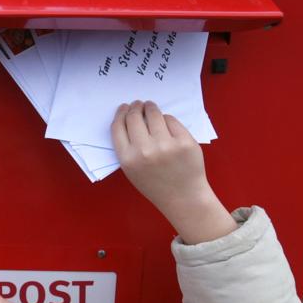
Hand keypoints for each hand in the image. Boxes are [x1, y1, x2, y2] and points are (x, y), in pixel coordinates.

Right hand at [111, 100, 236, 244]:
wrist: (183, 197)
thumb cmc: (156, 184)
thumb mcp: (132, 170)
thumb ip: (128, 148)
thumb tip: (128, 117)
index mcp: (128, 159)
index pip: (118, 127)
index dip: (120, 113)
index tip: (124, 108)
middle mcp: (145, 151)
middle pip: (134, 116)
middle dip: (135, 107)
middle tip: (138, 104)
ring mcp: (166, 145)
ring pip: (154, 114)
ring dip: (151, 107)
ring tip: (151, 108)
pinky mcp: (184, 141)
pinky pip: (171, 120)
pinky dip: (167, 120)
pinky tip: (166, 124)